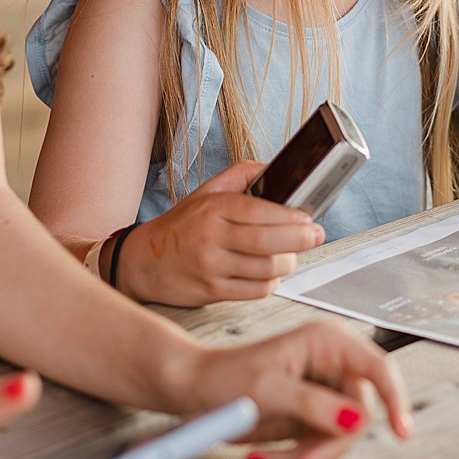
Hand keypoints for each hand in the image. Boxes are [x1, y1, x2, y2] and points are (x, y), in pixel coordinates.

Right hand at [119, 161, 325, 305]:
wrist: (142, 262)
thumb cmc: (181, 226)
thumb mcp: (205, 192)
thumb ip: (241, 175)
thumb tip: (276, 167)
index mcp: (212, 209)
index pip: (260, 211)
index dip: (291, 216)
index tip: (309, 218)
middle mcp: (211, 237)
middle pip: (267, 241)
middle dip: (300, 239)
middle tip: (316, 236)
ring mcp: (211, 267)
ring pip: (265, 268)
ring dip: (288, 262)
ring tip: (292, 255)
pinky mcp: (211, 291)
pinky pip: (255, 291)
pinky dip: (271, 283)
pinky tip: (271, 273)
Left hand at [187, 319, 411, 458]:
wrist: (193, 391)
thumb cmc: (224, 378)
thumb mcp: (268, 391)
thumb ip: (313, 405)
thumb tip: (355, 419)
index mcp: (327, 342)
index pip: (378, 369)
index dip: (396, 399)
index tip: (401, 431)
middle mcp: (332, 365)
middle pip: (360, 415)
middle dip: (327, 445)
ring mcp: (324, 393)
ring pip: (341, 438)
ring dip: (307, 457)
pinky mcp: (312, 417)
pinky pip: (321, 448)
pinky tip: (264, 458)